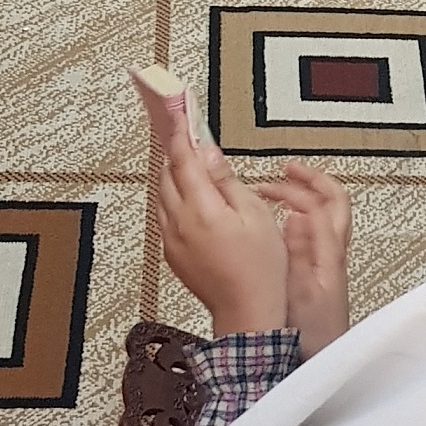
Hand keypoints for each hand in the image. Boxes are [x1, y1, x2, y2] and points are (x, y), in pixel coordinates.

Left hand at [152, 97, 288, 334]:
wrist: (248, 313)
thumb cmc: (261, 268)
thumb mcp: (254, 214)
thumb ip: (227, 180)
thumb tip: (208, 153)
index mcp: (201, 209)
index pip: (183, 159)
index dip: (181, 132)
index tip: (178, 111)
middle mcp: (179, 223)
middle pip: (168, 174)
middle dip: (175, 150)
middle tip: (182, 129)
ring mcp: (172, 240)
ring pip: (164, 194)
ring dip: (173, 173)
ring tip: (187, 158)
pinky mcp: (173, 254)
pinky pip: (166, 215)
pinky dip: (174, 197)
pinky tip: (189, 194)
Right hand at [256, 162, 351, 354]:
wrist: (313, 368)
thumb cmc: (311, 336)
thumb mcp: (302, 290)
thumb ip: (301, 252)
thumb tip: (298, 215)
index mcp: (329, 254)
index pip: (327, 204)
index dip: (304, 185)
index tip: (278, 177)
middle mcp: (331, 256)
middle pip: (330, 205)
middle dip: (307, 183)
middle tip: (281, 173)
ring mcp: (324, 266)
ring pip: (320, 221)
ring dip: (300, 201)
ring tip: (272, 195)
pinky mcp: (314, 278)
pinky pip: (309, 238)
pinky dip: (292, 222)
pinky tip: (271, 228)